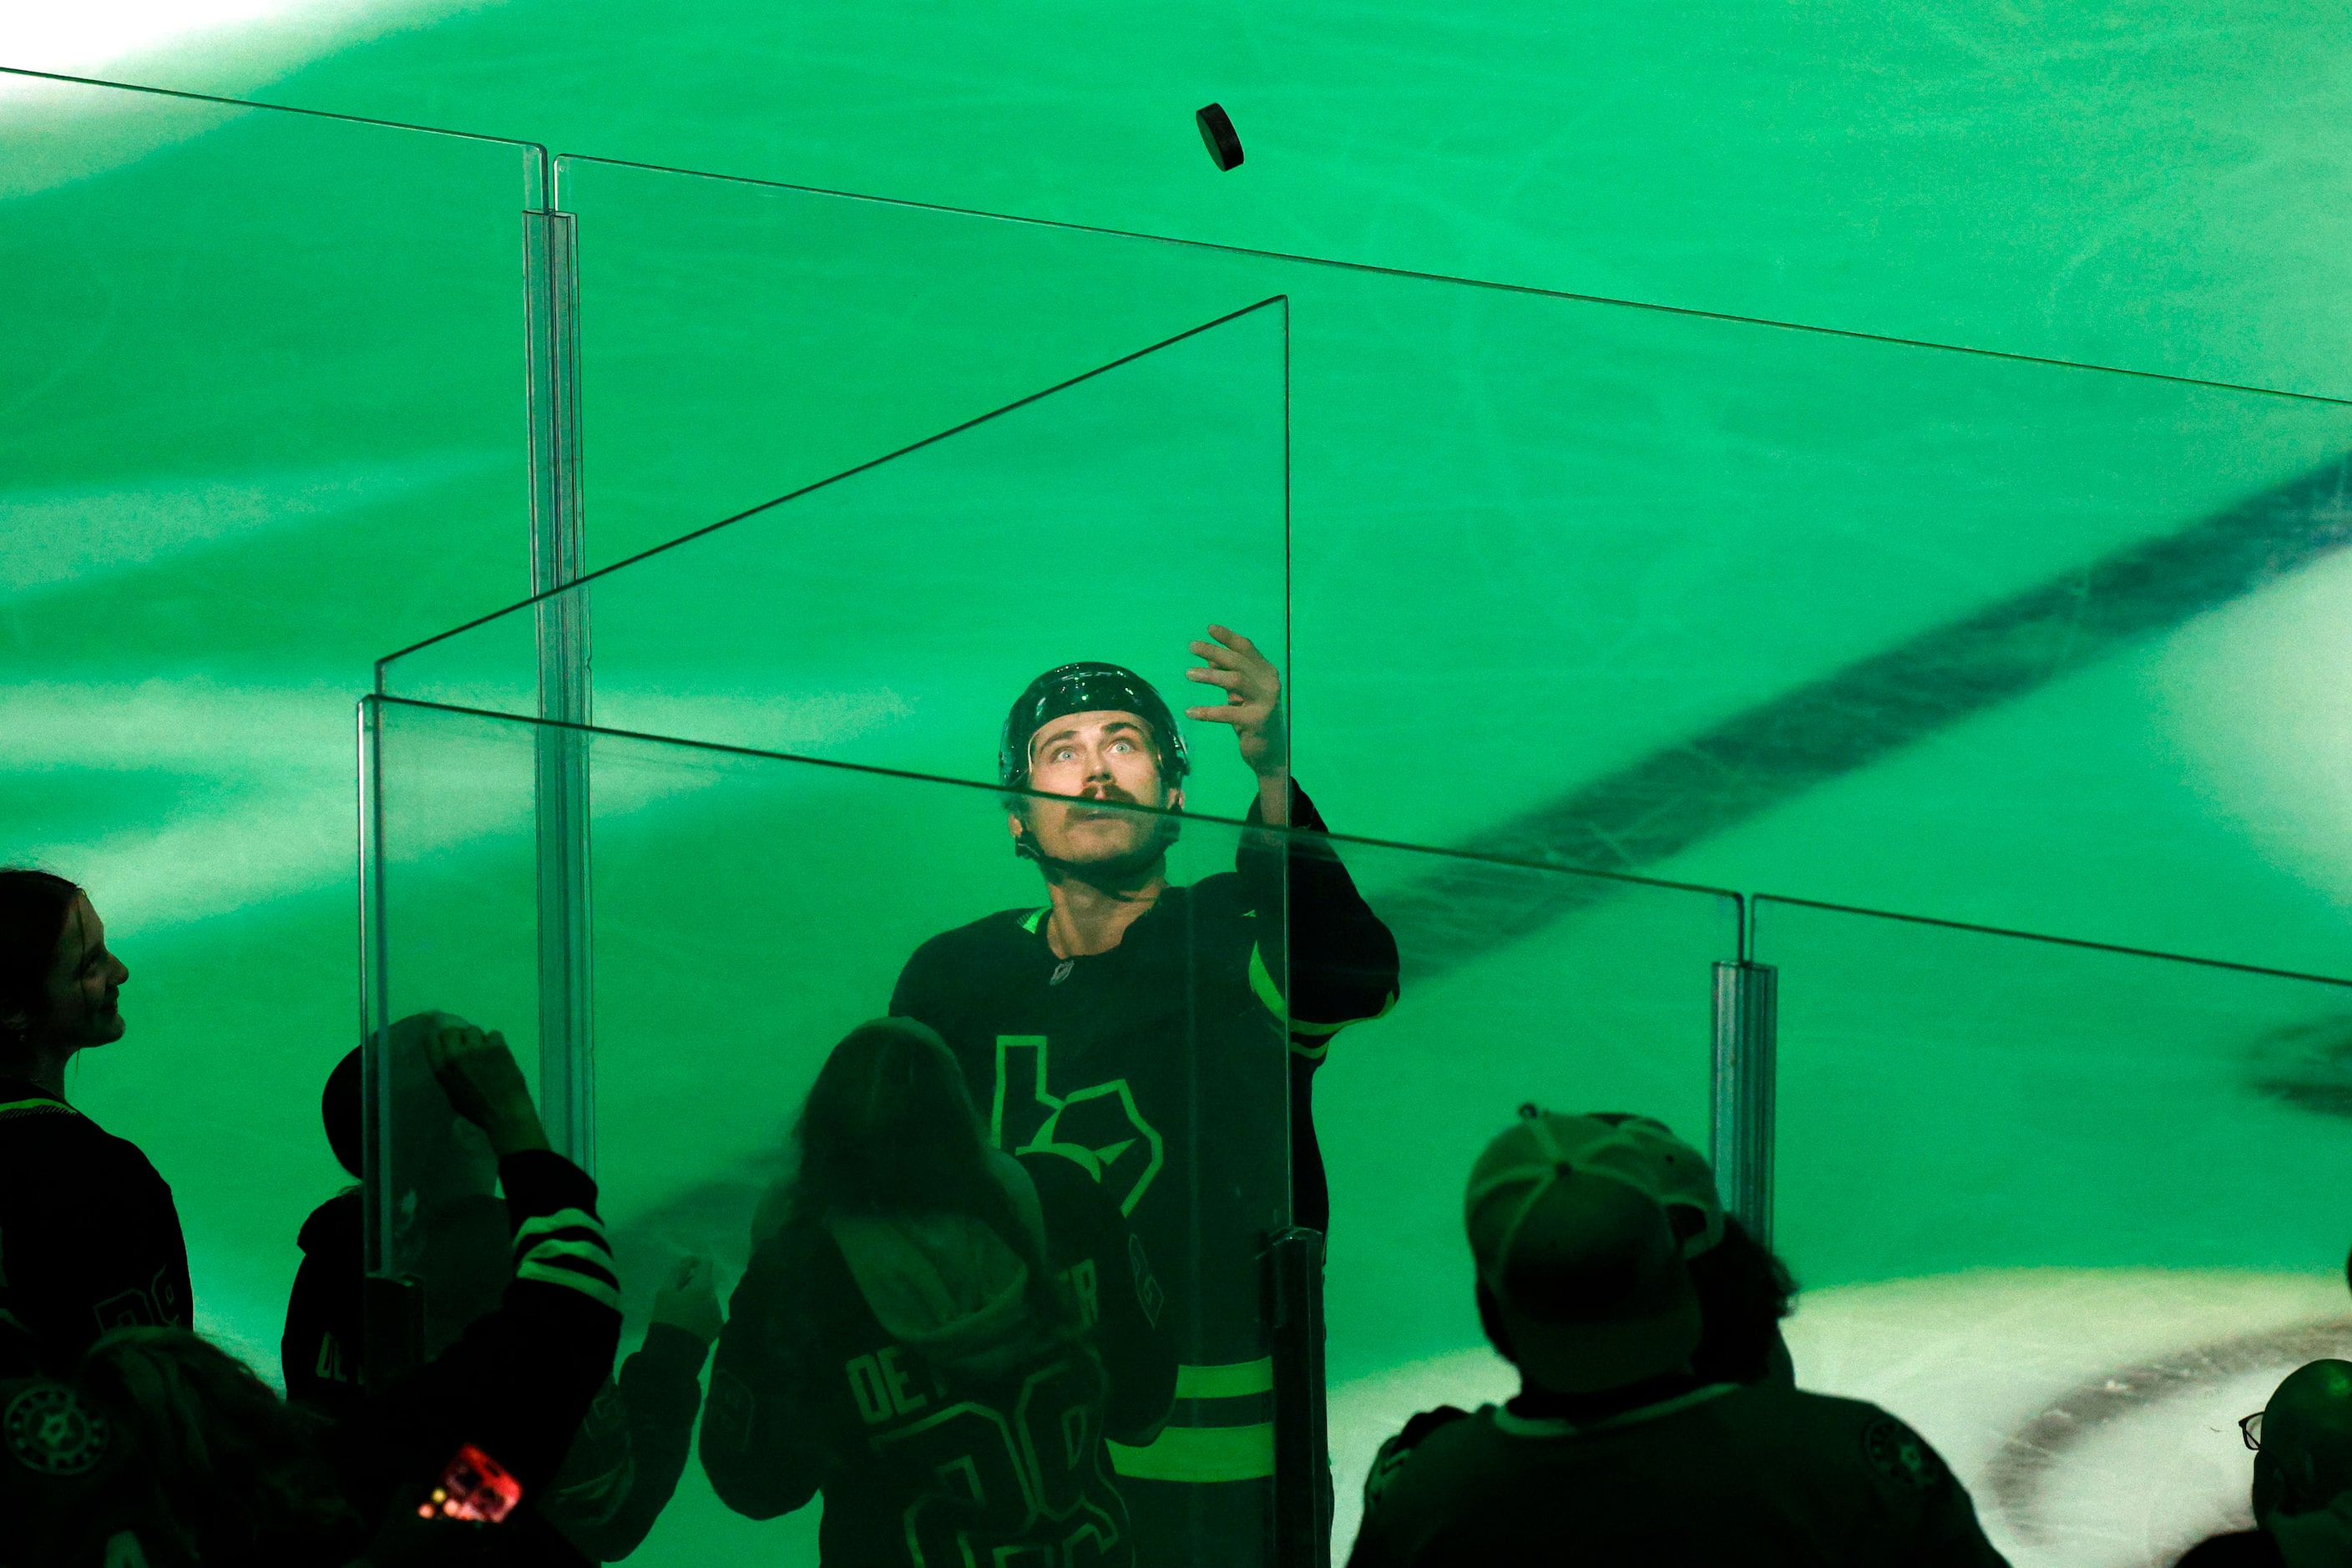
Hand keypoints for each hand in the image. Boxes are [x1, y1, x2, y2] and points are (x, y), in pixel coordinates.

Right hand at [424, 1020, 548, 1157]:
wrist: (504, 1112)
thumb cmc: (476, 1110)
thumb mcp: (452, 1094)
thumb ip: (449, 1073)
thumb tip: (450, 1059)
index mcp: (441, 1068)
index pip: (431, 1038)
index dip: (439, 1038)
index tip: (445, 1042)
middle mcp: (456, 1054)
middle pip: (451, 1030)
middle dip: (459, 1037)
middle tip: (467, 1047)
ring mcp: (477, 1048)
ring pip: (473, 1029)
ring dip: (478, 1039)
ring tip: (484, 1051)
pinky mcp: (497, 1046)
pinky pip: (493, 1034)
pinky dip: (496, 1042)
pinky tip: (498, 1053)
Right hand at [650, 1254, 723, 1345]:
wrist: (673, 1351)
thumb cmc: (666, 1318)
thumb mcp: (665, 1292)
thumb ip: (678, 1272)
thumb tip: (688, 1259)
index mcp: (703, 1286)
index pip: (706, 1263)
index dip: (695, 1263)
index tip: (684, 1270)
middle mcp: (715, 1297)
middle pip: (706, 1281)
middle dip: (694, 1284)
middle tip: (677, 1296)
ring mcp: (718, 1312)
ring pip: (709, 1297)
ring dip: (699, 1298)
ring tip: (683, 1312)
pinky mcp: (718, 1326)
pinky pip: (711, 1312)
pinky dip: (703, 1312)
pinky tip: (691, 1322)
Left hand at [1185, 625, 1287, 781]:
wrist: (1269, 752)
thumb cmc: (1252, 718)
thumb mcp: (1240, 694)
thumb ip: (1229, 674)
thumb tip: (1210, 655)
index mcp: (1266, 673)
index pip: (1247, 648)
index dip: (1228, 637)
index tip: (1209, 629)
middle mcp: (1269, 683)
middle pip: (1238, 661)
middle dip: (1214, 651)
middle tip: (1191, 646)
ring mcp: (1265, 702)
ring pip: (1235, 681)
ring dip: (1210, 675)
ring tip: (1188, 674)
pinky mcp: (1257, 721)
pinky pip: (1228, 713)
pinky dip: (1207, 712)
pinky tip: (1190, 712)